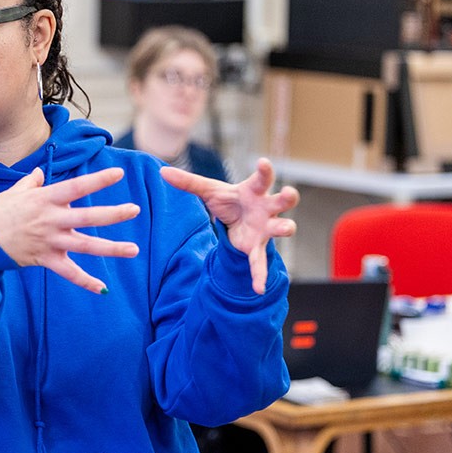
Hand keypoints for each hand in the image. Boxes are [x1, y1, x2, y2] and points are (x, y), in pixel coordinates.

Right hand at [0, 167, 140, 294]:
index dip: (97, 180)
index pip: (76, 187)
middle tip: (135, 210)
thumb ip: (31, 182)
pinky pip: (69, 273)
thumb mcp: (15, 191)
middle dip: (113, 214)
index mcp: (45, 199)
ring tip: (134, 249)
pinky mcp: (45, 259)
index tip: (118, 175)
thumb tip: (38, 173)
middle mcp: (51, 220)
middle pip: (88, 217)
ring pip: (86, 246)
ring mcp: (49, 241)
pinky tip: (103, 289)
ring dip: (111, 248)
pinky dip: (86, 282)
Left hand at [160, 157, 299, 294]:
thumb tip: (162, 172)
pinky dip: (259, 275)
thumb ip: (188, 182)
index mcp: (253, 191)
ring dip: (285, 228)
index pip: (262, 179)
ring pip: (281, 227)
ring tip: (285, 228)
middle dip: (288, 197)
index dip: (265, 171)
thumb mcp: (208, 191)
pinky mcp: (257, 247)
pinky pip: (260, 262)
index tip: (263, 162)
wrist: (234, 221)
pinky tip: (257, 289)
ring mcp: (265, 228)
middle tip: (289, 193)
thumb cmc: (229, 201)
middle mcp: (265, 208)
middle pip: (282, 201)